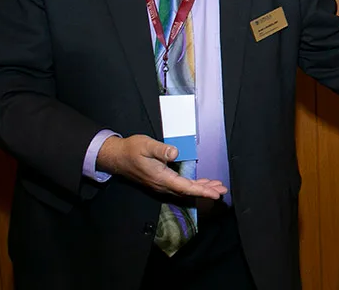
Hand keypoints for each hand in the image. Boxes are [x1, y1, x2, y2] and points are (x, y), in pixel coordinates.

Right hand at [97, 134, 227, 198]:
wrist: (117, 157)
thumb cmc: (131, 150)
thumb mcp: (146, 145)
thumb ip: (161, 149)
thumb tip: (175, 153)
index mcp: (160, 177)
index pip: (185, 187)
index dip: (201, 190)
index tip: (214, 193)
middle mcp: (162, 185)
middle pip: (188, 192)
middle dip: (206, 191)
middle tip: (221, 191)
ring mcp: (161, 184)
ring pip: (184, 190)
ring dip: (201, 189)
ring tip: (216, 188)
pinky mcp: (161, 181)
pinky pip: (180, 187)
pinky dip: (193, 186)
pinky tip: (201, 184)